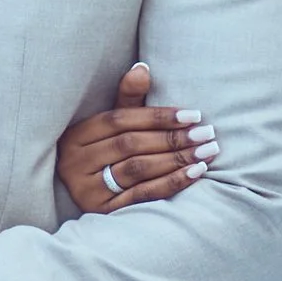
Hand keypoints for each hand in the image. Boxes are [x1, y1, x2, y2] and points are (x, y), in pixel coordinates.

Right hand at [57, 62, 214, 214]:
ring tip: (206, 151)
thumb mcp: (111, 126)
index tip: (193, 115)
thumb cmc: (104, 154)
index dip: (158, 116)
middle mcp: (76, 163)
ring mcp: (88, 190)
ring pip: (138, 169)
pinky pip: (143, 195)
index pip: (119, 120)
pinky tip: (195, 173)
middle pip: (130, 144)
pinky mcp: (104, 212)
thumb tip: (142, 68)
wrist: (86, 198)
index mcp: (75, 136)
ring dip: (176, 159)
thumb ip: (127, 98)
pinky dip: (172, 182)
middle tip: (206, 133)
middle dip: (172, 138)